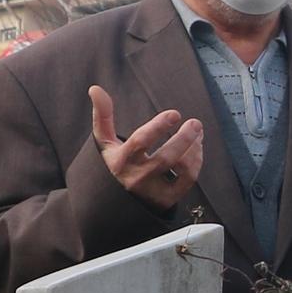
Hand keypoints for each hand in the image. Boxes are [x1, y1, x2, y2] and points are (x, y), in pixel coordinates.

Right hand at [89, 84, 205, 209]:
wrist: (116, 204)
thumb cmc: (113, 165)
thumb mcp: (104, 143)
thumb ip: (102, 115)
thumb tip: (95, 88)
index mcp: (121, 161)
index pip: (140, 142)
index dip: (158, 126)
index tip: (174, 114)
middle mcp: (137, 177)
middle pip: (166, 158)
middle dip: (184, 138)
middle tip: (195, 123)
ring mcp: (153, 191)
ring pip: (182, 170)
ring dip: (194, 148)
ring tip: (197, 133)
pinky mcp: (168, 200)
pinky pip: (188, 179)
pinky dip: (196, 161)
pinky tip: (196, 148)